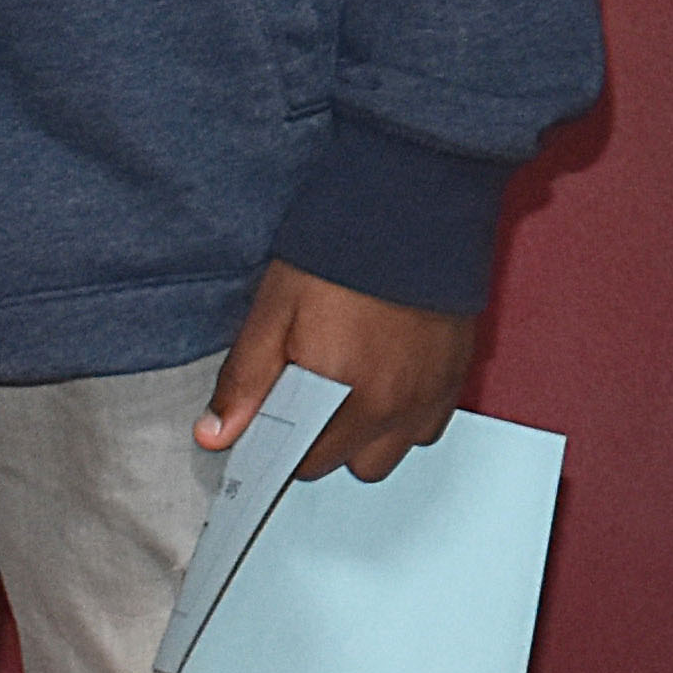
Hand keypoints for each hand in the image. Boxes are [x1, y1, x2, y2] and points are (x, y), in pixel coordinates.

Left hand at [202, 264, 477, 483]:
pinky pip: (430, 425)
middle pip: (350, 464)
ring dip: (372, 435)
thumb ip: (245, 380)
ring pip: (395, 451)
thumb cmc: (343, 253)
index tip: (275, 422)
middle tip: (312, 399)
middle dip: (328, 444)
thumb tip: (216, 434)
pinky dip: (408, 415)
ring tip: (353, 391)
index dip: (282, 445)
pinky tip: (390, 380)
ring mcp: (429, 392)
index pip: (305, 462)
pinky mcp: (456, 374)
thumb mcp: (274, 311)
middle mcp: (392, 404)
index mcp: (342, 395)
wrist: (411, 209)